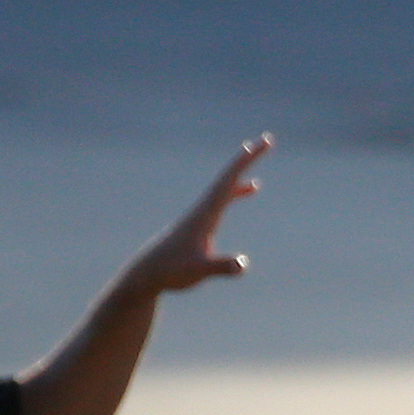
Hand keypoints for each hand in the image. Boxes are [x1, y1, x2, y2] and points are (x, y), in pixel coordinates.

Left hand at [118, 138, 269, 297]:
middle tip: (266, 139)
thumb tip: (242, 265)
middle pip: (228, 176)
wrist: (147, 275)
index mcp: (205, 214)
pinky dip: (238, 190)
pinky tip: (250, 190)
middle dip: (247, 158)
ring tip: (259, 154)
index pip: (228, 181)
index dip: (246, 161)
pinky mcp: (201, 223)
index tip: (261, 143)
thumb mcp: (199, 271)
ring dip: (243, 171)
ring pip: (225, 186)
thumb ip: (221, 266)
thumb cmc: (171, 272)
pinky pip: (223, 199)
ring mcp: (201, 214)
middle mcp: (203, 208)